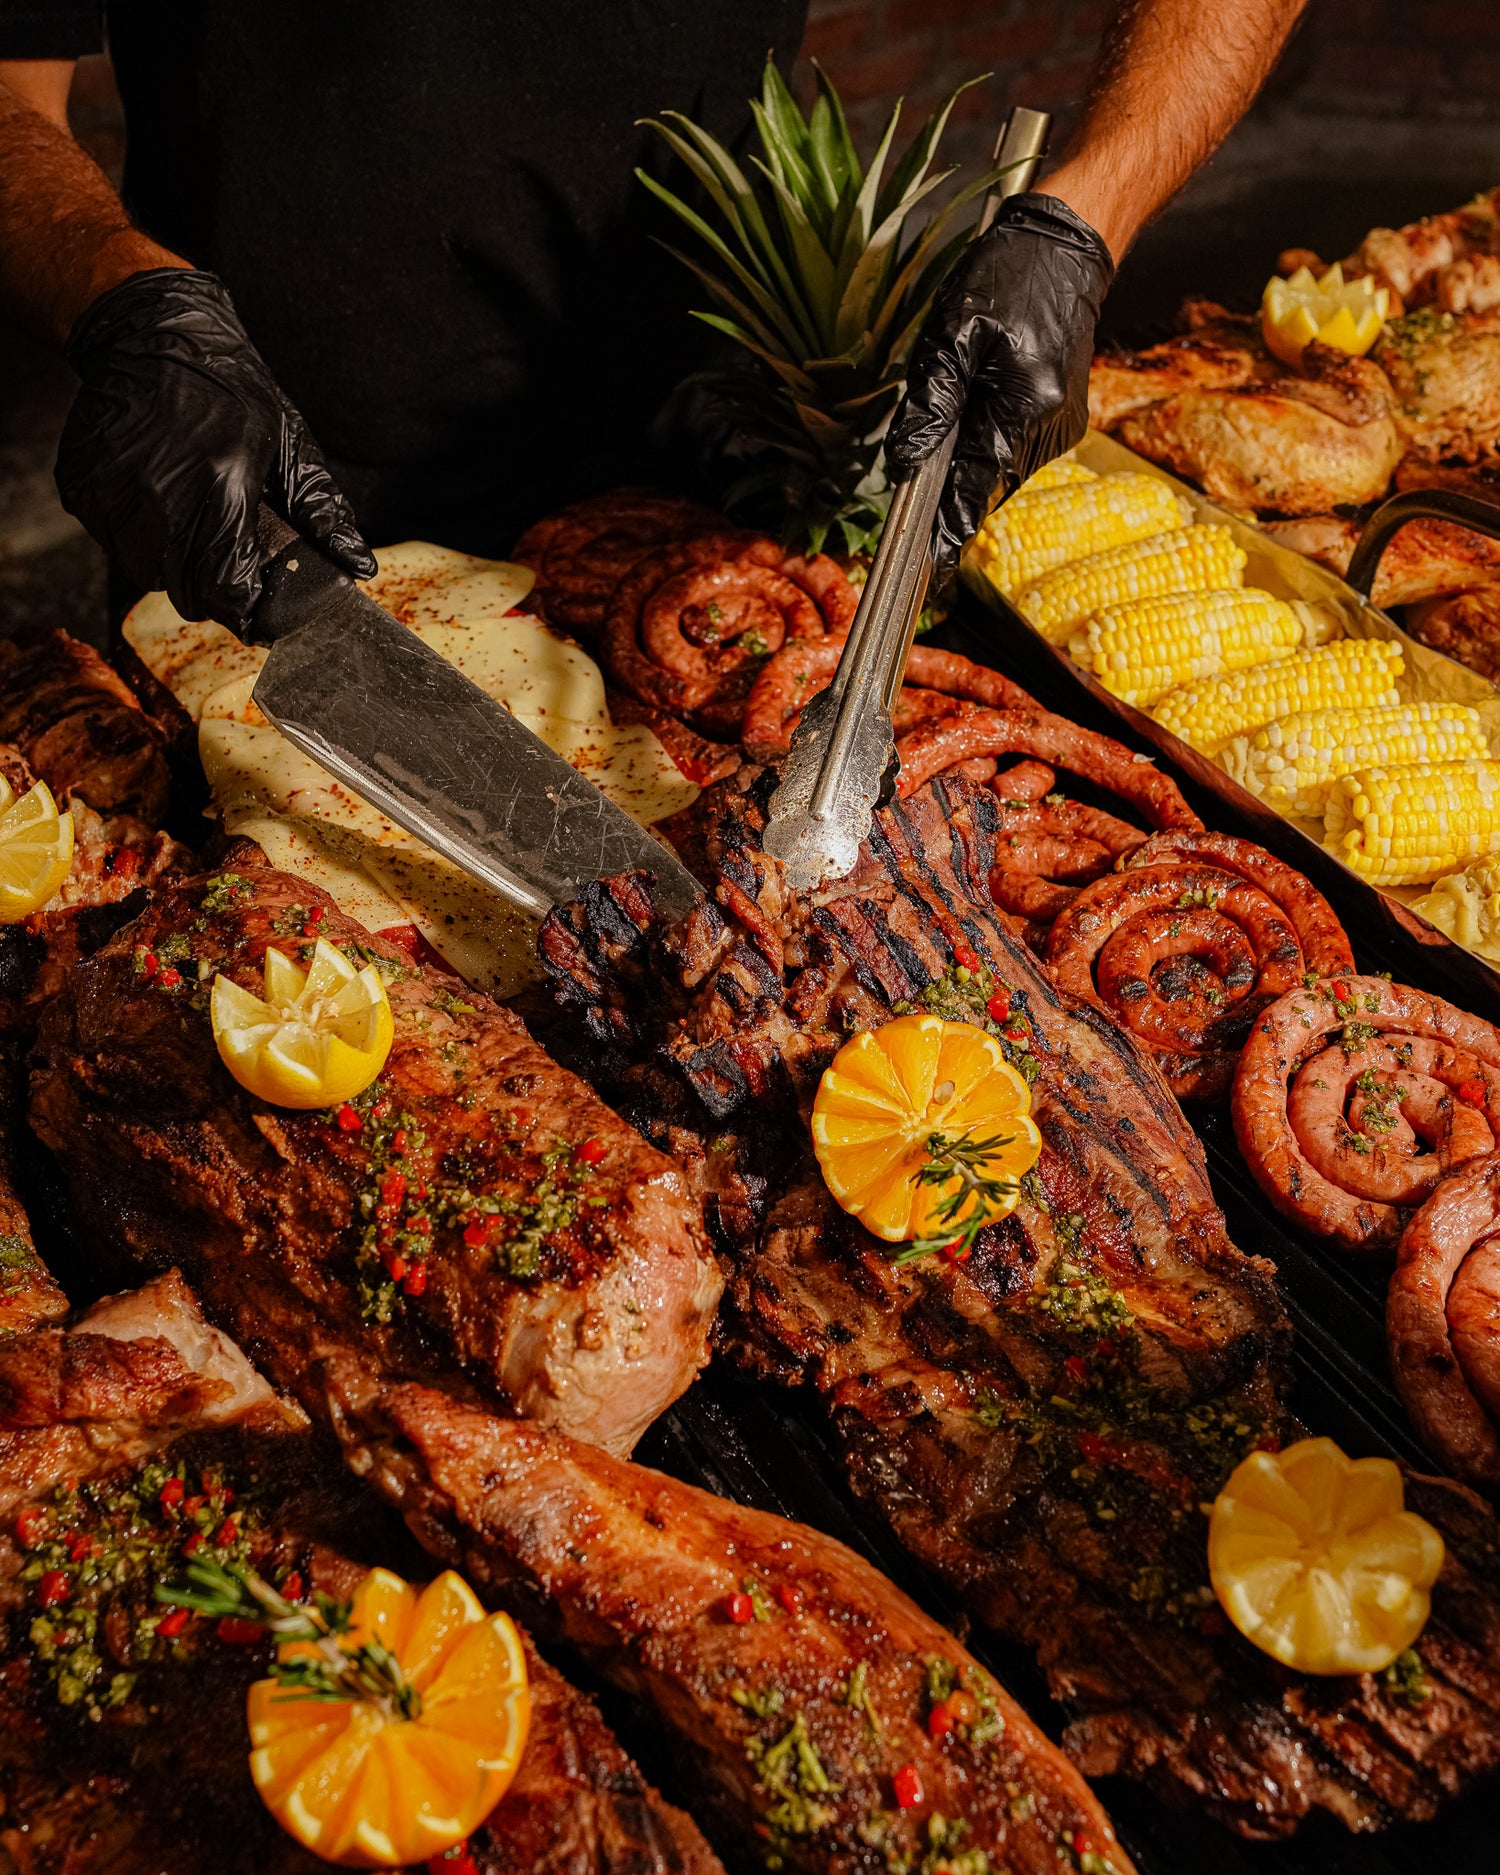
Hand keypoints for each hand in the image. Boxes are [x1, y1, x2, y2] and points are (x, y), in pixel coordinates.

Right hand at [55, 268, 374, 628]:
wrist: (152, 333)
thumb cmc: (230, 387)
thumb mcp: (290, 444)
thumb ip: (323, 512)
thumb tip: (359, 565)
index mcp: (221, 487)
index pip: (228, 587)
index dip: (246, 609)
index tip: (258, 610)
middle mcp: (161, 495)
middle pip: (185, 591)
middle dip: (213, 593)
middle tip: (229, 572)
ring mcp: (114, 492)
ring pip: (146, 573)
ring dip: (173, 568)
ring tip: (193, 528)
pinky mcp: (81, 486)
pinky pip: (112, 544)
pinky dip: (137, 539)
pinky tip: (157, 503)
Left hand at [886, 194, 1113, 587]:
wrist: (1070, 245)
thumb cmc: (1007, 277)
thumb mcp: (951, 335)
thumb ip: (928, 403)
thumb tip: (906, 462)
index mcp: (1024, 408)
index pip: (975, 490)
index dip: (947, 534)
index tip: (927, 575)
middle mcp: (1049, 427)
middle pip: (986, 486)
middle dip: (950, 498)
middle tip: (917, 519)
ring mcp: (1061, 426)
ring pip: (998, 471)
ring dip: (967, 467)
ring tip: (953, 422)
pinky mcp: (1062, 419)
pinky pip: (1013, 451)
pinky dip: (986, 448)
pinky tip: (976, 414)